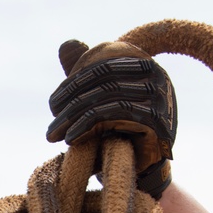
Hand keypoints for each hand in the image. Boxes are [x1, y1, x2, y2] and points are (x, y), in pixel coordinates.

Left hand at [47, 40, 176, 197]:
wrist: (143, 169)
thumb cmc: (119, 132)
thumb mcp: (99, 99)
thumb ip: (85, 73)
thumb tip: (67, 43)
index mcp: (144, 64)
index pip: (102, 64)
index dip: (74, 83)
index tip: (53, 104)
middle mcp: (158, 74)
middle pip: (103, 79)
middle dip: (71, 100)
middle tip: (51, 121)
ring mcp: (161, 96)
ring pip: (106, 96)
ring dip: (73, 116)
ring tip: (54, 134)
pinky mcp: (158, 119)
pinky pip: (114, 114)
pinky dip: (86, 126)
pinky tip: (70, 139)